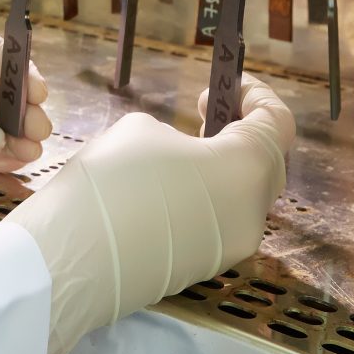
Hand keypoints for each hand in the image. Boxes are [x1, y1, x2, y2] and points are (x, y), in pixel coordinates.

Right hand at [5, 74, 293, 353]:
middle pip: (267, 164)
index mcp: (247, 169)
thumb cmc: (114, 178)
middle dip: (242, 135)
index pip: (278, 123)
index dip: (257, 97)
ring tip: (181, 154)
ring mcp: (231, 248)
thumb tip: (185, 157)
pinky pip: (219, 223)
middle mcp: (253, 213)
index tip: (228, 85)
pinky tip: (167, 191)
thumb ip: (182, 137)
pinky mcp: (204, 269)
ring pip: (243, 199)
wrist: (75, 255)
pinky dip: (205, 200)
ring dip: (222, 170)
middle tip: (204, 116)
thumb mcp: (144, 129)